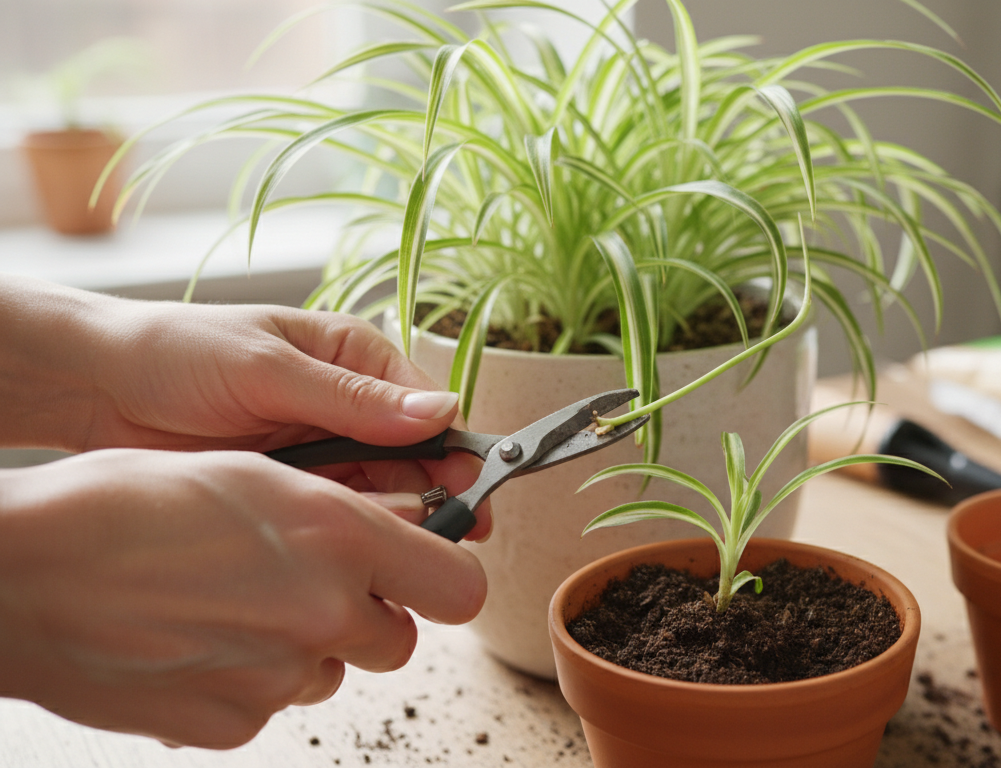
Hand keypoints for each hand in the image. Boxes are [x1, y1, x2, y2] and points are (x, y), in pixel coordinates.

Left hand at [0, 276, 492, 539]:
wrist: (92, 388)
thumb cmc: (176, 354)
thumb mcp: (267, 371)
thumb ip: (353, 399)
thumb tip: (441, 411)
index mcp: (354, 356)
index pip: (426, 405)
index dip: (453, 447)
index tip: (473, 484)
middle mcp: (348, 403)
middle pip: (415, 454)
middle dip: (437, 489)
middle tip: (456, 528)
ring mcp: (321, 448)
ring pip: (383, 489)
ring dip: (398, 514)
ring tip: (409, 543)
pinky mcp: (293, 486)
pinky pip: (339, 510)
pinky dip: (354, 528)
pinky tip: (362, 546)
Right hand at [0, 449, 486, 748]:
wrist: (24, 576)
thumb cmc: (126, 505)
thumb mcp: (254, 473)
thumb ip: (344, 511)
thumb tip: (404, 528)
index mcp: (340, 537)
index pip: (458, 585)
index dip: (444, 577)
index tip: (426, 569)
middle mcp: (325, 612)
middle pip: (399, 639)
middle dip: (367, 615)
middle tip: (309, 583)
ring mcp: (279, 678)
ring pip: (333, 671)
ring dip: (304, 645)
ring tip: (232, 603)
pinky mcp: (234, 725)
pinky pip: (272, 705)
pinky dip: (249, 680)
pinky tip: (197, 640)